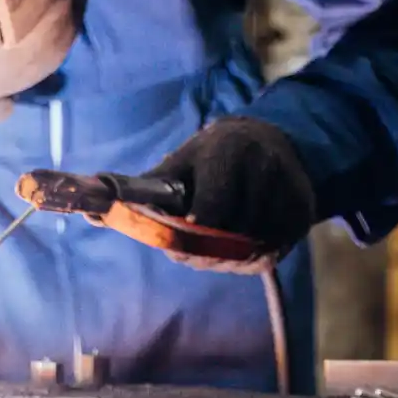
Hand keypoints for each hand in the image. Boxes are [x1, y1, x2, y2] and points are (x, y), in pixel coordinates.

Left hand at [149, 118, 315, 273]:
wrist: (268, 142)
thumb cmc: (208, 161)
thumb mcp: (177, 166)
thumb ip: (141, 191)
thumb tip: (93, 212)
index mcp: (225, 151)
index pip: (212, 208)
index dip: (194, 231)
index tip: (183, 235)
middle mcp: (263, 166)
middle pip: (232, 235)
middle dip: (208, 248)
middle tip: (195, 242)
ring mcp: (288, 189)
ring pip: (252, 248)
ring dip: (230, 254)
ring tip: (220, 235)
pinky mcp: (304, 211)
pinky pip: (274, 252)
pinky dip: (254, 255)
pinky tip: (244, 238)